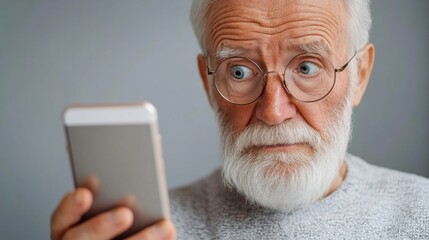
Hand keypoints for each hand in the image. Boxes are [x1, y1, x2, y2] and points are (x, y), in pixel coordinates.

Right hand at [51, 188, 175, 239]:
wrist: (128, 232)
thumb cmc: (121, 207)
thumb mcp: (114, 194)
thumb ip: (118, 179)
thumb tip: (146, 144)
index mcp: (68, 226)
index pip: (62, 217)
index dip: (71, 206)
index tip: (85, 194)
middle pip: (81, 239)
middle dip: (102, 226)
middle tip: (125, 214)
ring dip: (141, 239)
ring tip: (166, 227)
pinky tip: (170, 233)